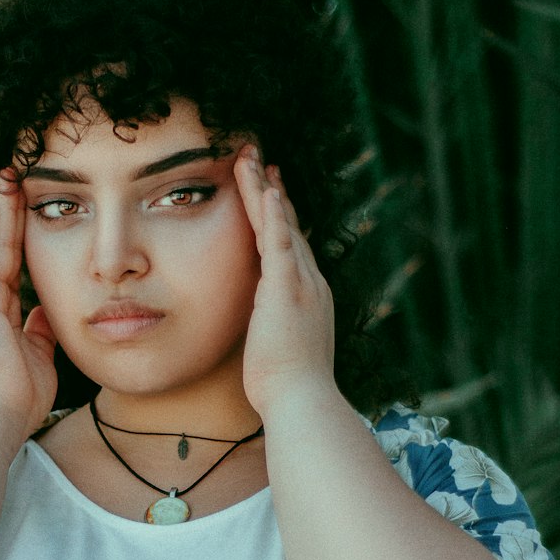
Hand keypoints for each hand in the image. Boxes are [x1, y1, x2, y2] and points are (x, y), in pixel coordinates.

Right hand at [0, 171, 58, 442]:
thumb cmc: (18, 397)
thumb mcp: (39, 357)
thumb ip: (40, 333)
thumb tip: (45, 314)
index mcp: (2, 316)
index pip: (14, 268)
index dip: (21, 240)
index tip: (29, 212)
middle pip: (2, 249)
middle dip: (10, 215)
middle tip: (15, 180)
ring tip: (5, 179)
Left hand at [233, 145, 335, 415]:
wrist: (302, 401)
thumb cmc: (287, 389)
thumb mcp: (279, 353)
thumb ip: (273, 333)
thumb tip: (265, 337)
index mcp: (307, 298)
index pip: (291, 249)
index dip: (278, 219)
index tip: (268, 194)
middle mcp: (310, 284)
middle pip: (287, 227)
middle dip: (271, 193)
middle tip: (258, 160)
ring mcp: (302, 284)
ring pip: (280, 226)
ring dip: (263, 190)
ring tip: (248, 158)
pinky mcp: (288, 290)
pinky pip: (279, 244)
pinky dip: (272, 215)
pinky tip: (265, 188)